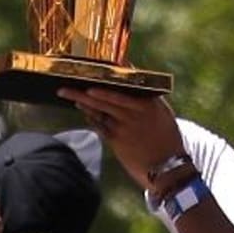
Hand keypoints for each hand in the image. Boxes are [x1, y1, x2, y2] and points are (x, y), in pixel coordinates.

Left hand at [56, 86, 183, 191]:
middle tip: (66, 83)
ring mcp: (123, 126)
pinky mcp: (116, 140)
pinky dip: (89, 116)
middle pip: (105, 96)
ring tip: (67, 93)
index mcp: (147, 103)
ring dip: (82, 101)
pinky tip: (82, 109)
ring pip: (98, 110)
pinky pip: (99, 125)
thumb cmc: (166, 137)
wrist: (167, 165)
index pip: (125, 84)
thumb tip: (132, 82)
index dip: (109, 75)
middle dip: (84, 90)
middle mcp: (134, 112)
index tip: (96, 66)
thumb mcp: (163, 113)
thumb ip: (147, 98)